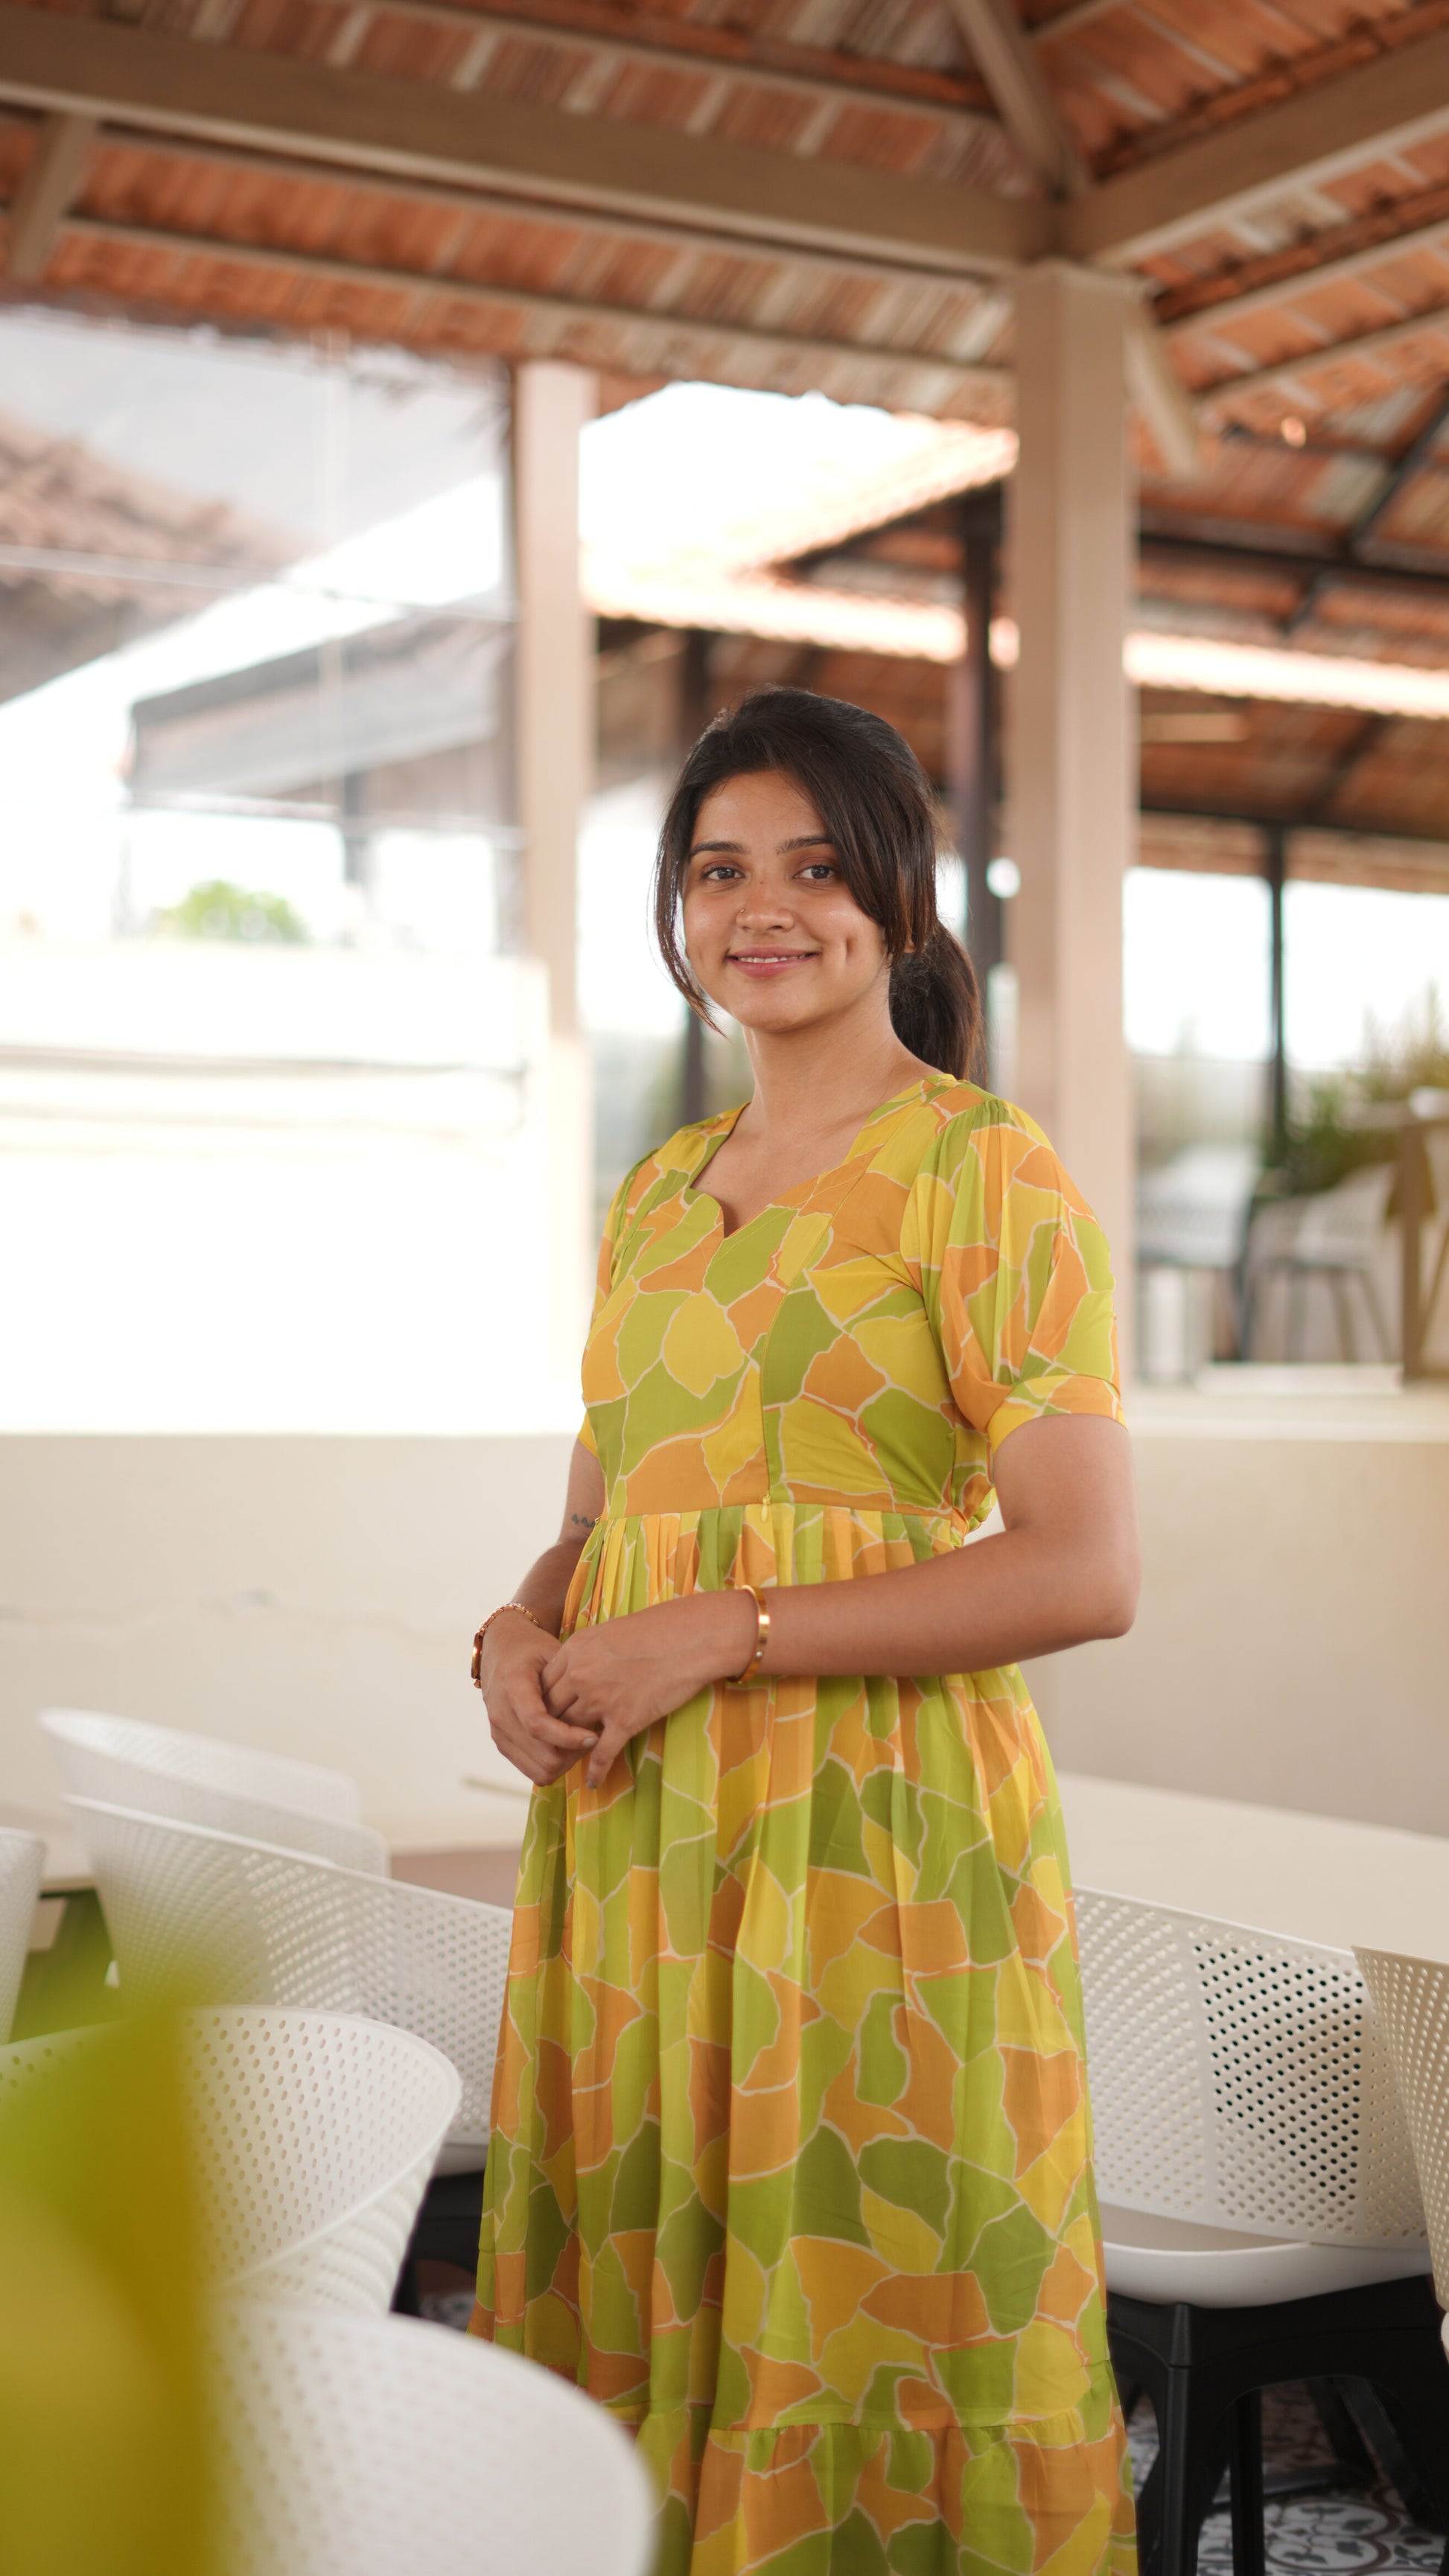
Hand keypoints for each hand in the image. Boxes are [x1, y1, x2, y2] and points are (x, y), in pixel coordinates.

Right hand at [477, 1610, 600, 1788]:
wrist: (501, 1650)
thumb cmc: (532, 1649)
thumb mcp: (552, 1654)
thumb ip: (568, 1681)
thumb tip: (598, 1710)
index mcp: (512, 1687)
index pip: (538, 1724)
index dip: (569, 1737)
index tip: (595, 1737)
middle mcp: (500, 1714)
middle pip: (543, 1756)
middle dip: (574, 1754)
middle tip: (594, 1738)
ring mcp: (499, 1733)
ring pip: (540, 1770)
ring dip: (566, 1762)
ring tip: (581, 1742)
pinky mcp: (502, 1744)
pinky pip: (532, 1770)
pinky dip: (554, 1764)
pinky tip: (568, 1745)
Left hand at [543, 1592, 756, 1788]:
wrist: (691, 1638)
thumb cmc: (656, 1629)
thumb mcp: (608, 1631)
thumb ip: (586, 1651)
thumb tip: (576, 1666)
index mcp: (574, 1651)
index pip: (543, 1685)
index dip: (542, 1703)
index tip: (547, 1715)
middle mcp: (580, 1676)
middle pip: (551, 1711)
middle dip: (549, 1729)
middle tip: (549, 1744)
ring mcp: (601, 1699)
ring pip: (570, 1733)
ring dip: (568, 1749)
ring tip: (565, 1762)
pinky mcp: (624, 1719)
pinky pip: (602, 1753)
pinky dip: (595, 1771)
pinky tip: (593, 1782)